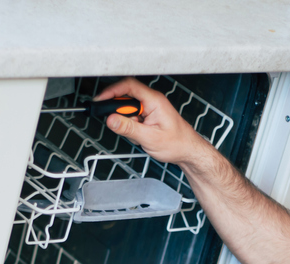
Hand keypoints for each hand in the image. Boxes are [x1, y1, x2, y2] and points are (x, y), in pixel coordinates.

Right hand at [95, 77, 209, 165]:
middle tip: (117, 124)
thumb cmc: (177, 144)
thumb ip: (129, 128)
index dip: (112, 91)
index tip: (100, 100)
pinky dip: (131, 126)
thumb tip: (111, 119)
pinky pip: (133, 116)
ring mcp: (151, 108)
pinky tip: (140, 136)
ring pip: (129, 109)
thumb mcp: (150, 138)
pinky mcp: (149, 116)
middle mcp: (152, 101)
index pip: (129, 86)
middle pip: (126, 97)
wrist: (189, 151)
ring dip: (126, 122)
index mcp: (154, 100)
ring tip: (136, 135)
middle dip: (119, 112)